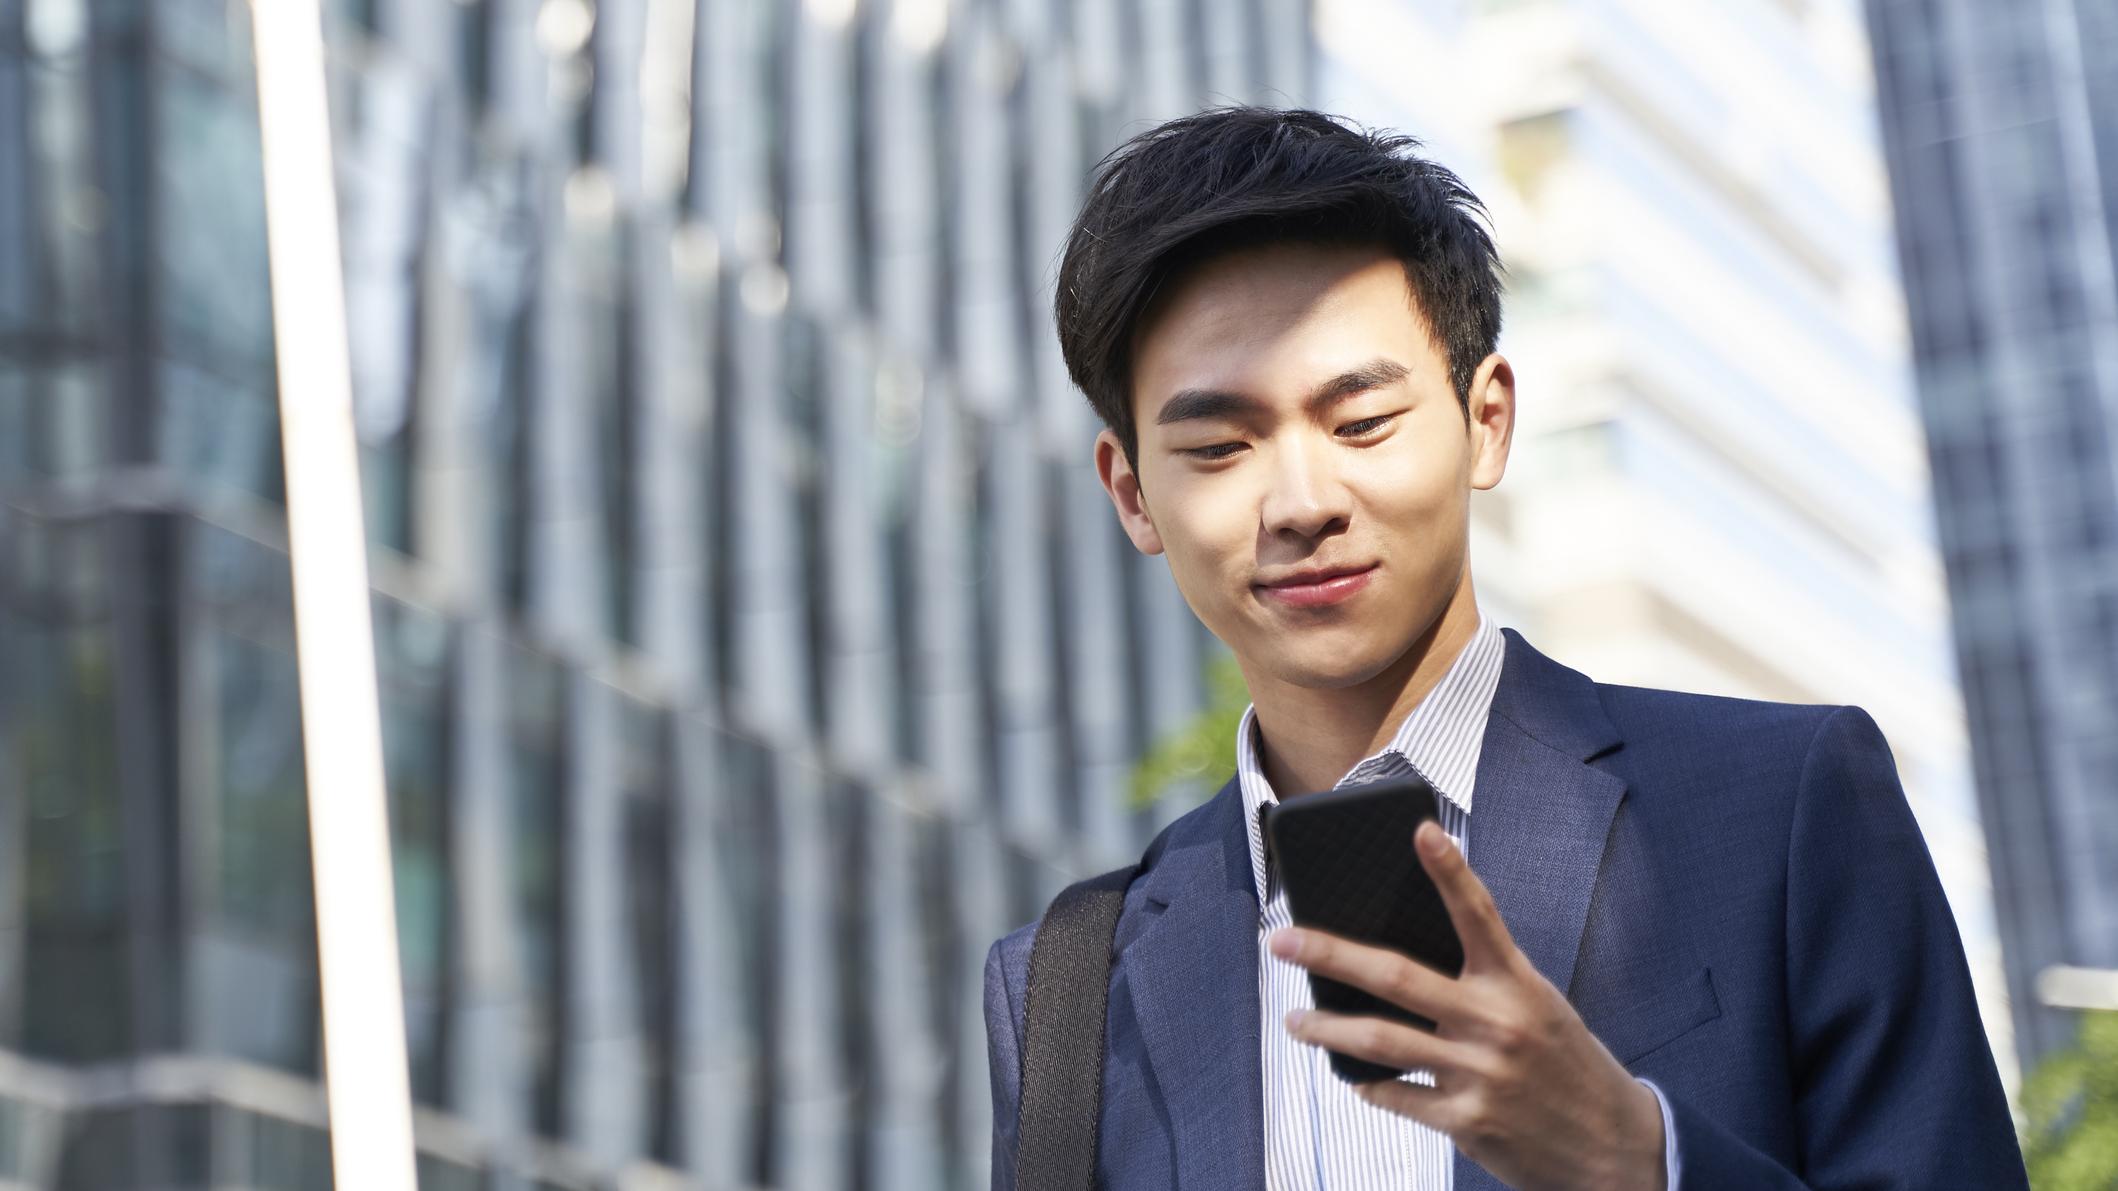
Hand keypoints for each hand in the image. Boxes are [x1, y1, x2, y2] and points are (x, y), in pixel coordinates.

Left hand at [1268, 822, 1665, 1190]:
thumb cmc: (1565, 1065)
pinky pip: (1398, 1095)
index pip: (1480, 914)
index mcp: (1518, 984)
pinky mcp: (1468, 1121)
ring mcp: (1480, 1074)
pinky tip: (1352, 1076)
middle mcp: (1496, 1023)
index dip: (1450, 870)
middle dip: (1331, 954)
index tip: (1421, 830)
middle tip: (1282, 940)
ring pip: (1381, 1040)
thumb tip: (1399, 971)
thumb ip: (1482, 984)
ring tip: (1294, 1020)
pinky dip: (1369, 1085)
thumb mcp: (1537, 1008)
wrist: (1614, 1149)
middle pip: (1397, 976)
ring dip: (1326, 1029)